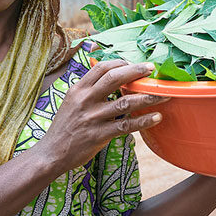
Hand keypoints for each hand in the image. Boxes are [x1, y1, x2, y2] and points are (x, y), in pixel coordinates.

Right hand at [42, 60, 168, 170]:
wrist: (51, 153)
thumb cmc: (64, 127)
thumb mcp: (71, 102)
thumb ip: (88, 90)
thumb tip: (111, 79)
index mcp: (78, 89)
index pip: (101, 67)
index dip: (120, 62)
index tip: (134, 63)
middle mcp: (85, 100)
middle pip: (114, 78)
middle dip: (136, 71)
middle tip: (152, 69)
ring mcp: (92, 118)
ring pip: (125, 102)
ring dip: (147, 97)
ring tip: (164, 94)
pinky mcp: (99, 135)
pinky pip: (126, 125)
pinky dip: (143, 121)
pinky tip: (157, 117)